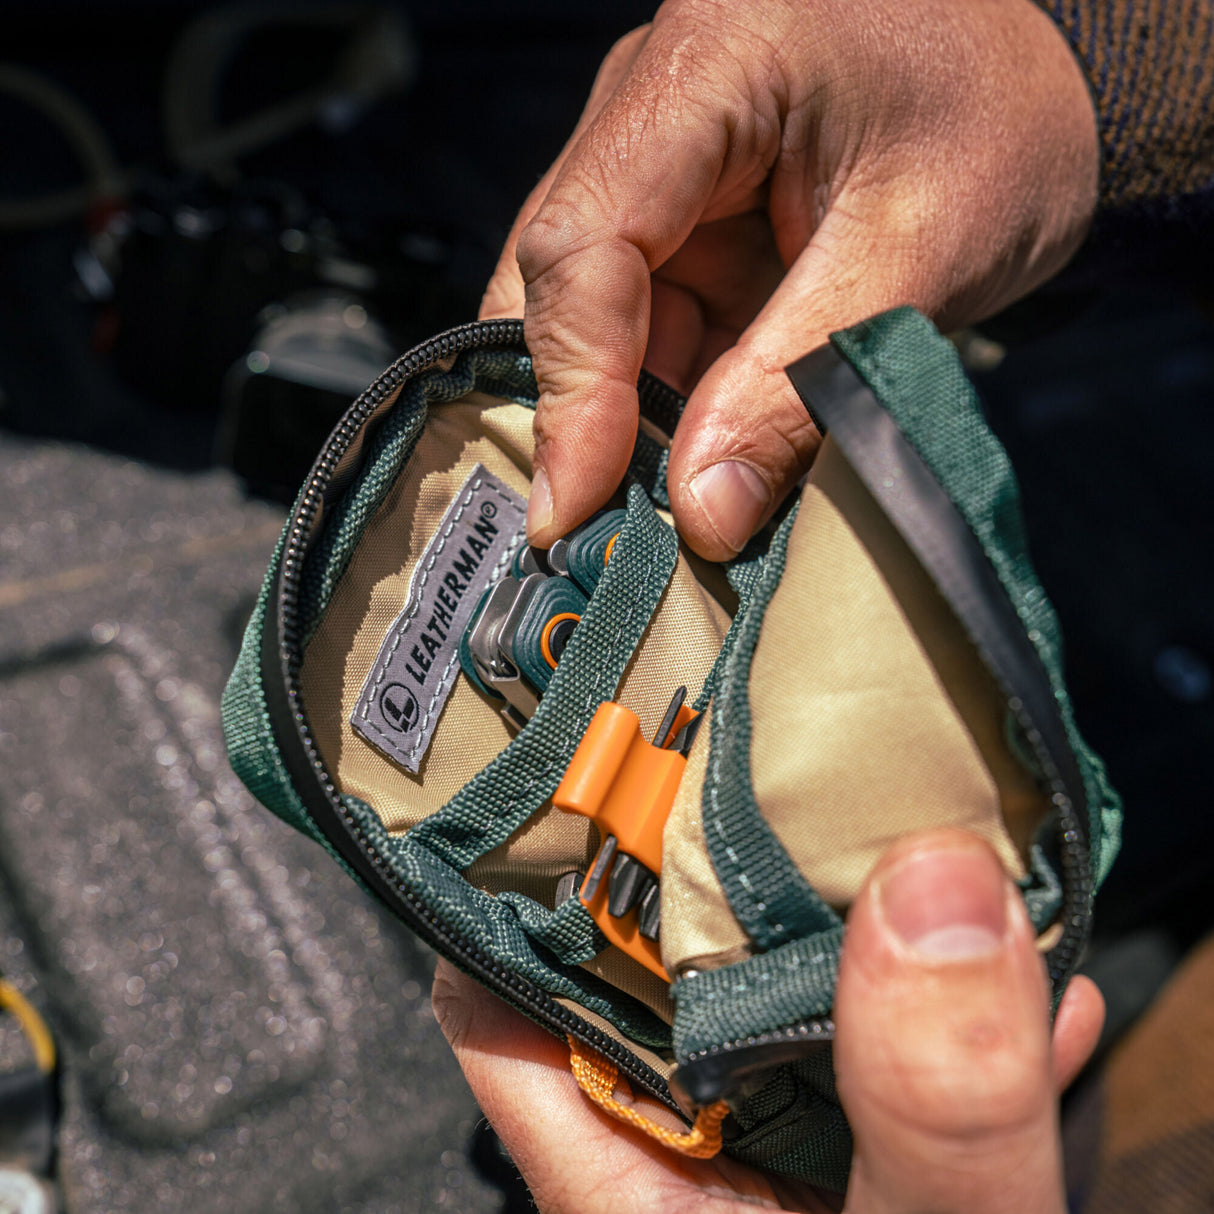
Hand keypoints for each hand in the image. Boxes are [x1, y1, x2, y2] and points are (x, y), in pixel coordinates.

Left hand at [432, 829, 1103, 1211]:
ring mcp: (783, 1173)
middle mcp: (691, 1170)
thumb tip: (933, 888)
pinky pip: (893, 1073)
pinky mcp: (867, 1178)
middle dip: (703, 879)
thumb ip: (929, 1104)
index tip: (567, 774)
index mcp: (635, 1192)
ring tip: (885, 831)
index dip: (515, 891)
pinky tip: (1033, 980)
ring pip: (783, 1015)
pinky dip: (951, 1020)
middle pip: (652, 984)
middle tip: (746, 759)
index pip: (508, 1014)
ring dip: (843, 935)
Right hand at [481, 0, 1097, 557]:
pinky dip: (664, 402)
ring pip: (592, 316)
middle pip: (559, 279)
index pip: (586, 240)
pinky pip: (642, 323)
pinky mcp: (681, 217)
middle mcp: (651, 105)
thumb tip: (701, 514)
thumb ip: (795, 386)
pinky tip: (696, 459)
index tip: (576, 503)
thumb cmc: (1002, 126)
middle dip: (579, 413)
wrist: (1050, 80)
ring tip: (663, 512)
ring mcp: (658, 163)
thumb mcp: (915, 257)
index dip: (574, 386)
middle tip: (595, 532)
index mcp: (708, 67)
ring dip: (625, 420)